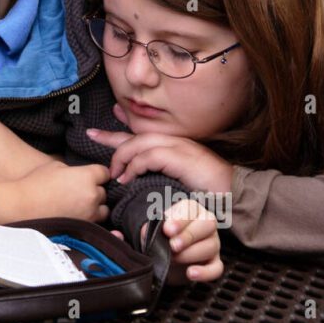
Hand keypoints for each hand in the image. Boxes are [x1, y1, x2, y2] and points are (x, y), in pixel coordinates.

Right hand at [0, 161, 109, 223]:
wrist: (22, 206)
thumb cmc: (36, 183)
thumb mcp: (56, 166)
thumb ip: (74, 170)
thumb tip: (80, 175)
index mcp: (87, 176)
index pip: (105, 173)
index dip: (98, 173)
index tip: (92, 175)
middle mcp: (92, 195)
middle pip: (104, 192)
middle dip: (95, 190)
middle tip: (79, 190)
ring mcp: (89, 214)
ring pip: (103, 210)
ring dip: (95, 207)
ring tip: (80, 205)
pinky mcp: (83, 227)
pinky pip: (94, 223)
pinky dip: (89, 219)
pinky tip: (77, 215)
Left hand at [86, 106, 233, 194]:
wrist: (231, 193)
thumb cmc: (205, 191)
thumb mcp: (175, 181)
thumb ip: (157, 175)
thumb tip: (134, 179)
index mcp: (171, 145)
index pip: (139, 135)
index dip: (116, 132)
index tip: (94, 129)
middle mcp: (173, 140)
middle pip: (134, 136)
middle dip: (110, 137)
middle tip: (92, 137)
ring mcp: (177, 146)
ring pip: (139, 143)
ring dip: (122, 158)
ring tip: (114, 174)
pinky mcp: (180, 157)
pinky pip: (149, 156)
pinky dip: (135, 166)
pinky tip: (128, 178)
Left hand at [139, 199, 222, 284]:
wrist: (164, 256)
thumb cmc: (161, 236)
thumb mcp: (154, 228)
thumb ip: (152, 227)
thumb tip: (148, 231)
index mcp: (191, 210)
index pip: (191, 209)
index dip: (180, 220)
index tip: (167, 230)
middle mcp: (206, 224)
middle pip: (208, 224)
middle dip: (188, 235)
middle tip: (172, 245)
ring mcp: (213, 243)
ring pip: (211, 246)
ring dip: (190, 254)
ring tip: (173, 259)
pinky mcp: (214, 263)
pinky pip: (216, 268)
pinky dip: (205, 273)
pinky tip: (191, 273)